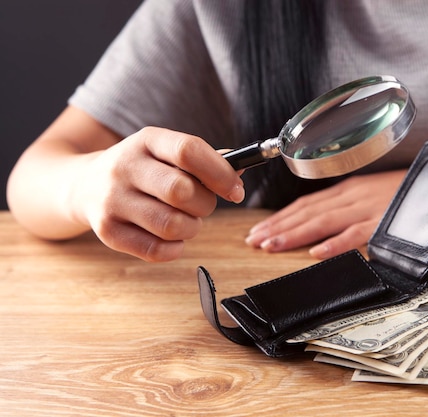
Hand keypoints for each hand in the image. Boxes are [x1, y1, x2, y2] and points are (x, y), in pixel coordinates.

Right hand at [69, 127, 244, 261]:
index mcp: (147, 140)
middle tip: (202, 205)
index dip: (220, 173)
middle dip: (205, 204)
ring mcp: (112, 199)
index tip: (236, 191)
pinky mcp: (106, 231)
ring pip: (171, 224)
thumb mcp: (165, 152)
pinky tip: (172, 237)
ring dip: (191, 228)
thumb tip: (238, 171)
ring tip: (187, 221)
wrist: (83, 185)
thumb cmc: (142, 169)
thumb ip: (203, 160)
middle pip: (182, 191)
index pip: (189, 151)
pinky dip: (174, 248)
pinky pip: (155, 250)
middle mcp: (124, 166)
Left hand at [245, 170, 406, 258]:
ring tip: (271, 245)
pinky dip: (335, 243)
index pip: (307, 204)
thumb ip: (350, 210)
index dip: (281, 217)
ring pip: (323, 221)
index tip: (260, 230)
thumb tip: (326, 231)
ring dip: (294, 234)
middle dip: (278, 227)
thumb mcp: (374, 197)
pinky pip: (356, 234)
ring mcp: (368, 208)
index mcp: (349, 190)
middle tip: (254, 241)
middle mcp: (353, 196)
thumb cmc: (409, 193)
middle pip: (307, 212)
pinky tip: (316, 253)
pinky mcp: (385, 221)